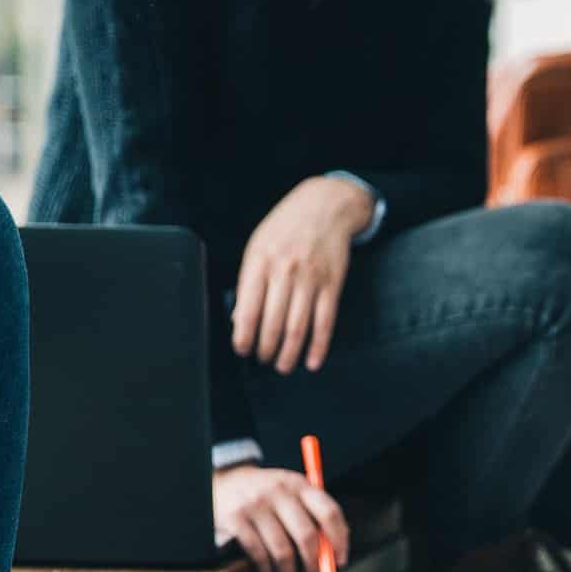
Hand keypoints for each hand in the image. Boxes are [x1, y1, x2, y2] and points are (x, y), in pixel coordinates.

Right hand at [214, 465, 350, 571]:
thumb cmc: (266, 494)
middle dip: (315, 565)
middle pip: (307, 536)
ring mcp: (256, 504)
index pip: (329, 512)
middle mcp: (279, 491)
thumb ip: (313, 514)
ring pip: (282, 550)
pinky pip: (258, 553)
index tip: (340, 560)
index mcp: (299, 484)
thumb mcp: (291, 492)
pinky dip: (267, 571)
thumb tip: (334, 550)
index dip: (339, 540)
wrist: (224, 482)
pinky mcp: (236, 518)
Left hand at [231, 177, 375, 374]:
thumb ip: (248, 281)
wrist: (325, 205)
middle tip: (263, 359)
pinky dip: (319, 346)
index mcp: (260, 262)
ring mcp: (310, 279)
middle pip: (272, 324)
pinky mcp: (332, 284)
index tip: (242, 349)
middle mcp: (285, 271)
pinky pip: (324, 322)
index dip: (243, 337)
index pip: (247, 309)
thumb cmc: (287, 227)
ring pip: (297, 328)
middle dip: (265, 350)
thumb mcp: (258, 246)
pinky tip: (312, 360)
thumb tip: (238, 318)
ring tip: (283, 366)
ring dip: (289, 354)